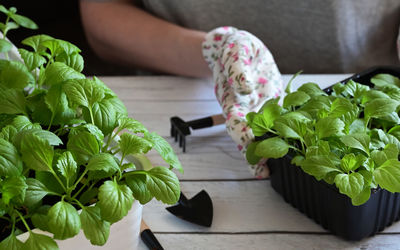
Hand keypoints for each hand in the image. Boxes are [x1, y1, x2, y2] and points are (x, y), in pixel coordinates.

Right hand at [202, 26, 282, 177]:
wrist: (240, 47)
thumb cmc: (234, 47)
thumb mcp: (235, 49)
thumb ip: (238, 67)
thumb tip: (246, 87)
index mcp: (232, 100)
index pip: (236, 124)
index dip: (244, 138)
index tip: (253, 153)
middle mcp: (245, 110)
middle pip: (248, 137)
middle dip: (256, 155)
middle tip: (266, 173)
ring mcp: (260, 108)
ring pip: (266, 133)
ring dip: (274, 148)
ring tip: (288, 165)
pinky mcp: (274, 103)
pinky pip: (282, 119)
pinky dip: (291, 131)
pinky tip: (305, 140)